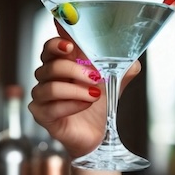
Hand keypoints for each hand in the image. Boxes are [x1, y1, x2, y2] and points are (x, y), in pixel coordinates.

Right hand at [29, 22, 140, 158]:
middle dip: (74, 68)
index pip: (53, 46)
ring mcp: (43, 95)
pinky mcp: (42, 114)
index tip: (70, 44)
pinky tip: (85, 105)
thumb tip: (132, 59)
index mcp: (64, 62)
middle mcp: (49, 76)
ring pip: (50, 86)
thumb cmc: (100, 104)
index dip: (58, 42)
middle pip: (49, 63)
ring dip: (76, 90)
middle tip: (95, 76)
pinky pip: (51, 107)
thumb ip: (123, 67)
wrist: (100, 133)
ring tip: (95, 95)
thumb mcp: (114, 81)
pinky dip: (71, 105)